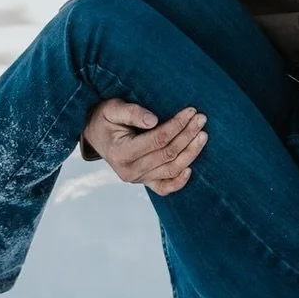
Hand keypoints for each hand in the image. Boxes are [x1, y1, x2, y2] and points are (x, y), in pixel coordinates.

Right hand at [81, 99, 206, 194]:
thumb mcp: (112, 109)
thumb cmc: (104, 119)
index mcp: (121, 152)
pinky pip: (164, 188)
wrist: (95, 135)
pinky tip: (191, 168)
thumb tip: (154, 120)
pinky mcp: (143, 182)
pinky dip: (179, 182)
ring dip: (190, 153)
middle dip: (188, 135)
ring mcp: (137, 179)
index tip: (191, 111)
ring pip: (171, 170)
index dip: (177, 126)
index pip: (158, 140)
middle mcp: (130, 171)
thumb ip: (132, 112)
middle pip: (168, 154)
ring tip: (203, 135)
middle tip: (202, 119)